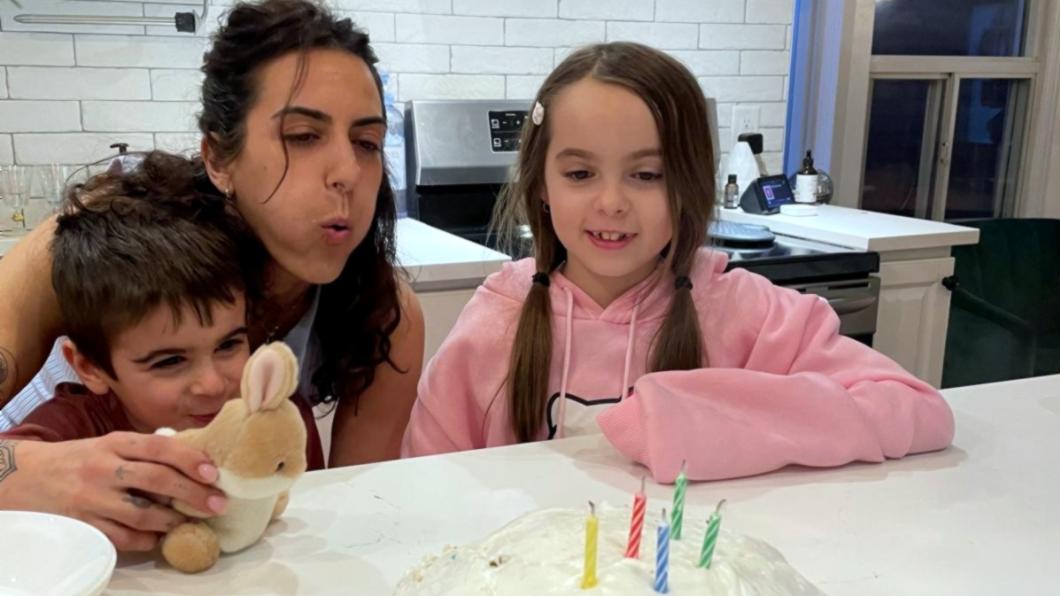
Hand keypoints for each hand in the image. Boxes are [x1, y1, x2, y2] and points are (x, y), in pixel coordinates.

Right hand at [0, 433, 227, 550]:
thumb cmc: (78, 459)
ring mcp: (92, 498)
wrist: (23, 477)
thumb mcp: (108, 444)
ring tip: (191, 521)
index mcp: (115, 442)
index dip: (190, 459)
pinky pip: (122, 537)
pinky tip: (159, 536)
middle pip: (157, 480)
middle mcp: (104, 468)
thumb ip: (143, 451)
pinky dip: (146, 539)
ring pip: (143, 513)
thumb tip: (194, 459)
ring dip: (173, 520)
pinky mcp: (83, 524)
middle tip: (217, 503)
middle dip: (193, 493)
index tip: (213, 472)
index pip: (160, 447)